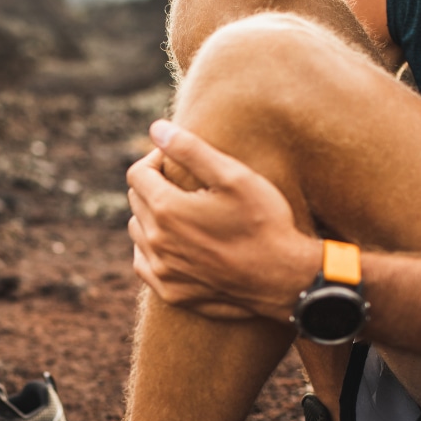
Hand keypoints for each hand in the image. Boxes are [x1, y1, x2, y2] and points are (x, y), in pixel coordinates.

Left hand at [126, 119, 320, 321]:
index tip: (176, 160)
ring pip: (138, 231)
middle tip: (186, 184)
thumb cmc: (264, 223)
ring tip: (182, 212)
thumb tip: (156, 128)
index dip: (156, 160)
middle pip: (136, 201)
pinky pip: (144, 263)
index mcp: (166, 209)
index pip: (137, 174)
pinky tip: (175, 243)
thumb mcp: (233, 176)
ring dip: (152, 217)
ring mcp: (161, 271)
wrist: (284, 279)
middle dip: (154, 186)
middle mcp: (155, 242)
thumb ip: (190, 149)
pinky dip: (152, 249)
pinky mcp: (170, 292)